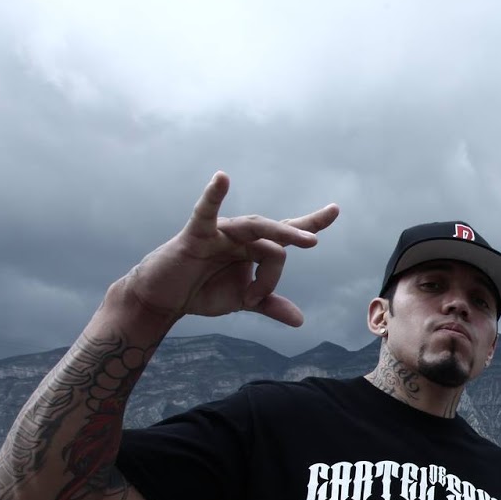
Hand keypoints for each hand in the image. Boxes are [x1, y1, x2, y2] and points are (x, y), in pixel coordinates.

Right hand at [122, 172, 338, 326]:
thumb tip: (300, 320)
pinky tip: (222, 179)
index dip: (311, 222)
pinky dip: (213, 195)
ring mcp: (221, 232)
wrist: (165, 300)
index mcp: (254, 249)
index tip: (335, 210)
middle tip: (315, 244)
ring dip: (275, 239)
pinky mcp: (196, 234)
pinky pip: (205, 212)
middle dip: (295, 239)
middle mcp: (241, 236)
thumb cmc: (202, 292)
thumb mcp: (242, 301)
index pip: (287, 233)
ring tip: (299, 242)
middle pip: (276, 239)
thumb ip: (270, 305)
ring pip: (256, 229)